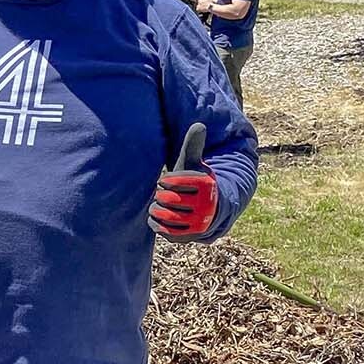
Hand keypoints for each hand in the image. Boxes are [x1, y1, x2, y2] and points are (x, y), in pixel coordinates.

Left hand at [149, 122, 217, 239]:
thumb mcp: (193, 164)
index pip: (171, 181)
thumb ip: (193, 146)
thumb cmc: (193, 183)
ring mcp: (197, 225)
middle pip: (165, 198)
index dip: (165, 181)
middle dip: (162, 195)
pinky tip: (163, 218)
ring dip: (158, 210)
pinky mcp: (188, 239)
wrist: (206, 210)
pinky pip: (161, 231)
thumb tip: (200, 124)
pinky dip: (157, 224)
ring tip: (165, 206)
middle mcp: (206, 207)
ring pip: (162, 215)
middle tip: (169, 195)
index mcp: (206, 186)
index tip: (170, 181)